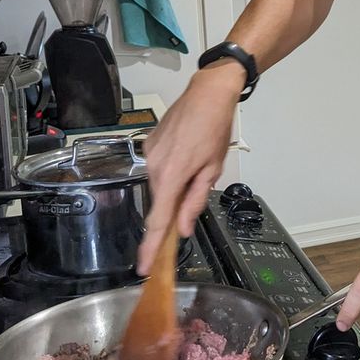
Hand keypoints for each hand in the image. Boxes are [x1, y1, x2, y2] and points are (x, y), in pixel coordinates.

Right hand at [136, 60, 244, 274]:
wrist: (208, 92)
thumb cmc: (215, 129)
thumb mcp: (212, 169)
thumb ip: (196, 200)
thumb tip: (184, 228)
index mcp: (171, 176)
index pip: (158, 221)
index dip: (151, 247)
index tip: (144, 268)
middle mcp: (153, 167)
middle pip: (160, 203)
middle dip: (172, 212)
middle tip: (193, 200)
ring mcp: (148, 154)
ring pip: (159, 185)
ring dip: (174, 187)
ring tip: (197, 166)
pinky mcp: (148, 144)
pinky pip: (158, 168)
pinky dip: (170, 172)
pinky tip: (187, 156)